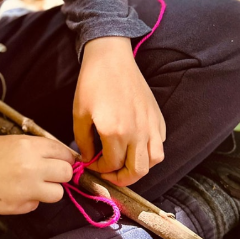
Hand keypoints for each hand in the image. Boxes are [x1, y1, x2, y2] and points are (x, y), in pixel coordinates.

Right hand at [0, 135, 74, 213]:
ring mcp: (27, 189)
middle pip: (66, 173)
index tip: (62, 161)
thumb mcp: (9, 141)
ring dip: (49, 190)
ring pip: (58, 193)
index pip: (63, 152)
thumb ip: (33, 148)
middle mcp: (33, 167)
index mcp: (29, 147)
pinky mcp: (19, 206)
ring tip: (34, 186)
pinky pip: (36, 205)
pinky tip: (16, 193)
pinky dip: (30, 200)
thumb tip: (55, 156)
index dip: (65, 157)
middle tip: (51, 174)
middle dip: (61, 174)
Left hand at [73, 36, 165, 186]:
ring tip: (125, 164)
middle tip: (110, 175)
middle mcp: (137, 132)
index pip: (112, 165)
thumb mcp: (79, 114)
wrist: (110, 59)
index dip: (100, 169)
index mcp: (114, 132)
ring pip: (153, 161)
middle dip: (121, 179)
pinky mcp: (157, 117)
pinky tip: (136, 146)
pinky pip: (160, 144)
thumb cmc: (92, 84)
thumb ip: (83, 142)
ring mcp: (150, 125)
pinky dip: (150, 151)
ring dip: (139, 168)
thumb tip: (90, 159)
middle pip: (137, 170)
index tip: (93, 164)